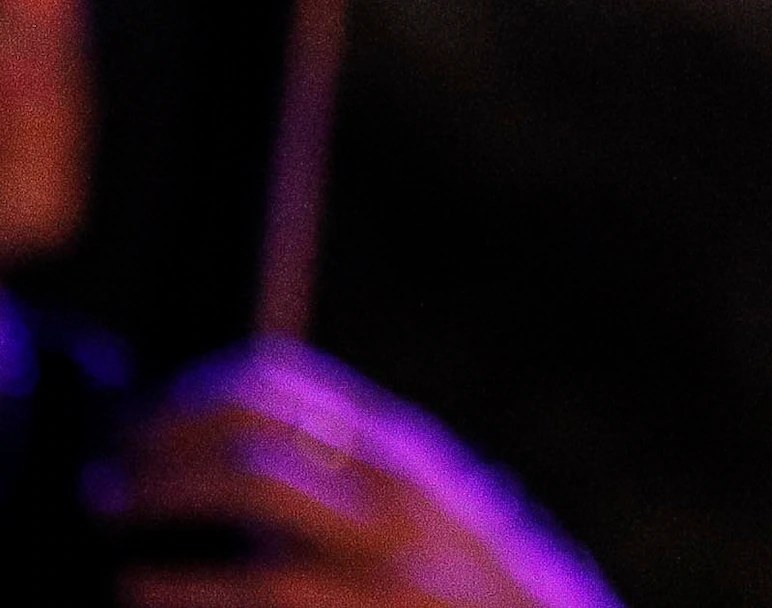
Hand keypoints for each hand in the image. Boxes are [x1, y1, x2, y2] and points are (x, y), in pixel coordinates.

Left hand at [105, 341, 619, 607]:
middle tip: (110, 464)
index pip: (277, 380)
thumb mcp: (426, 519)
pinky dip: (179, 585)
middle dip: (163, 434)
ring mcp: (385, 547)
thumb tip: (241, 467)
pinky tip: (138, 589)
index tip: (139, 424)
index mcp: (398, 452)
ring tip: (107, 509)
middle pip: (256, 417)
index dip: (188, 394)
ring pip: (254, 480)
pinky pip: (255, 587)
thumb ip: (354, 487)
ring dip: (159, 489)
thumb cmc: (470, 599)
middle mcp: (394, 483)